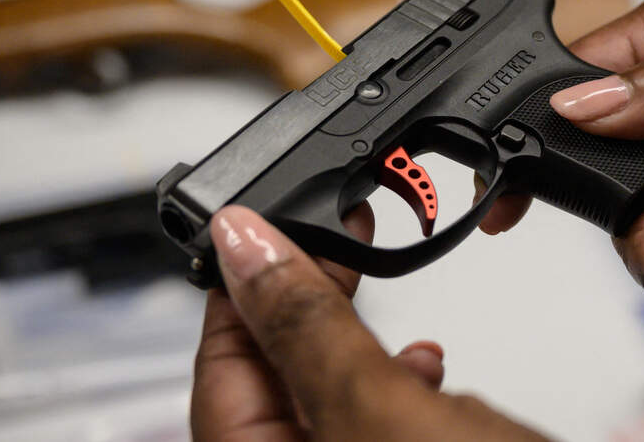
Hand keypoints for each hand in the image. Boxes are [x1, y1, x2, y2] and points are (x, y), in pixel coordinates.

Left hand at [192, 205, 546, 440]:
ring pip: (326, 395)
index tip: (264, 222)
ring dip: (348, 334)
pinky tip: (424, 361)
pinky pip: (374, 422)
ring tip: (367, 279)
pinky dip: (395, 379)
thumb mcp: (377, 414)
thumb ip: (307, 333)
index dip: (241, 284)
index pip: (219, 367)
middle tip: (328, 230)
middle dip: (299, 300)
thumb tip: (244, 247)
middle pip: (270, 378)